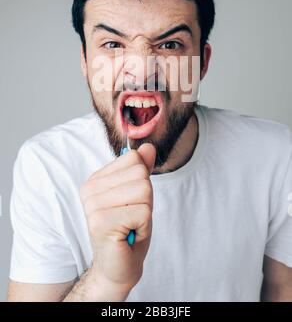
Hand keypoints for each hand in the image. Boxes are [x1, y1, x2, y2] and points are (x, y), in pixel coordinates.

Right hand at [80, 143, 155, 291]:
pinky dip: (144, 225)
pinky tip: (129, 234)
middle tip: (133, 217)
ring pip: (143, 190)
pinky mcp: (101, 222)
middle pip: (140, 173)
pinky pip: (143, 211)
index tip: (131, 203)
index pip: (133, 159)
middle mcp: (90, 189)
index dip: (142, 182)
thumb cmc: (129, 230)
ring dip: (145, 212)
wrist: (118, 268)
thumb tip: (148, 147)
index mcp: (96, 179)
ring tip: (131, 225)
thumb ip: (141, 169)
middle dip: (146, 199)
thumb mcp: (139, 195)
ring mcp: (93, 206)